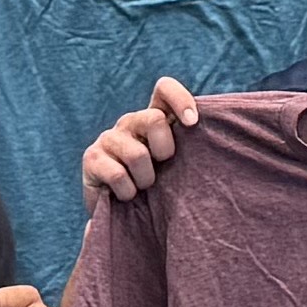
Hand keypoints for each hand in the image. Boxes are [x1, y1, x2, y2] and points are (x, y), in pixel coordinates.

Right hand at [79, 75, 198, 211]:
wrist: (123, 217)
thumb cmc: (159, 190)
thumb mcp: (178, 166)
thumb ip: (193, 147)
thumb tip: (215, 131)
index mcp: (153, 118)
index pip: (164, 89)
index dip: (180, 99)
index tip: (192, 123)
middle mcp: (130, 122)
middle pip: (154, 118)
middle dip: (165, 150)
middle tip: (162, 166)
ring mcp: (109, 138)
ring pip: (138, 154)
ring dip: (146, 179)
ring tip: (143, 187)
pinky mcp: (92, 158)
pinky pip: (118, 175)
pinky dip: (128, 191)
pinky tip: (126, 195)